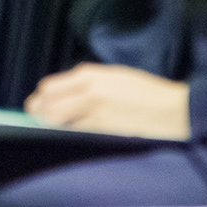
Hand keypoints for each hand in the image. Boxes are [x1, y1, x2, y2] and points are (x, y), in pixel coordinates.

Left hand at [25, 64, 190, 140]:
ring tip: (48, 127)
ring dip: (49, 124)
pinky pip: (76, 132)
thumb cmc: (144, 91)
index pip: (50, 86)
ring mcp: (96, 110)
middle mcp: (89, 90)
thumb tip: (62, 93)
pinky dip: (68, 133)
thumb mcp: (113, 75)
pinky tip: (68, 133)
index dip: (40, 97)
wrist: (170, 108)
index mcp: (90, 74)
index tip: (38, 103)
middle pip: (49, 103)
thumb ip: (87, 82)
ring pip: (58, 120)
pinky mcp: (104, 128)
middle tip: (36, 118)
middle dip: (38, 112)